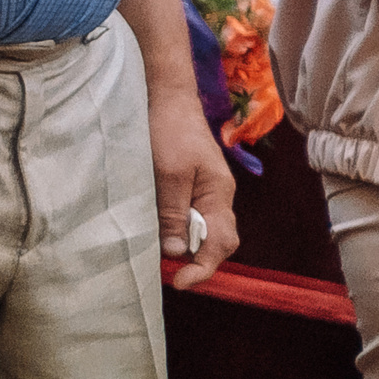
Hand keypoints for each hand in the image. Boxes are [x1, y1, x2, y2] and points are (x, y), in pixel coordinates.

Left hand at [150, 93, 237, 287]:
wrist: (166, 96)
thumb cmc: (168, 130)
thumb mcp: (168, 173)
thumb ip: (173, 212)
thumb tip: (177, 253)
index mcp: (219, 195)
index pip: (221, 244)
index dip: (203, 268)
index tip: (179, 283)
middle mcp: (217, 197)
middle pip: (216, 242)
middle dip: (196, 262)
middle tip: (168, 275)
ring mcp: (205, 191)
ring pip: (201, 231)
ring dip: (185, 247)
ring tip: (159, 258)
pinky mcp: (189, 184)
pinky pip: (188, 216)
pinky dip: (176, 229)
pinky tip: (158, 233)